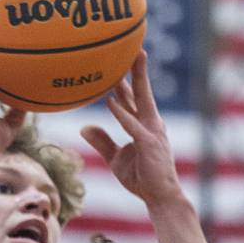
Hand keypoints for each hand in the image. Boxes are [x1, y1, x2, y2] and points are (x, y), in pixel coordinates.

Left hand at [79, 52, 181, 207]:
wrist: (159, 197)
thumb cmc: (140, 178)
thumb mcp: (116, 158)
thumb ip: (102, 141)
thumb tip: (85, 127)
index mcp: (144, 125)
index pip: (133, 97)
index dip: (125, 79)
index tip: (117, 60)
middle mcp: (150, 123)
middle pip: (141, 90)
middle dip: (136, 68)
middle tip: (131, 45)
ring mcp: (151, 132)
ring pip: (142, 100)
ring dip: (134, 79)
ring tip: (128, 59)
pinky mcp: (149, 144)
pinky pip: (132, 126)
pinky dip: (121, 113)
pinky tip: (110, 101)